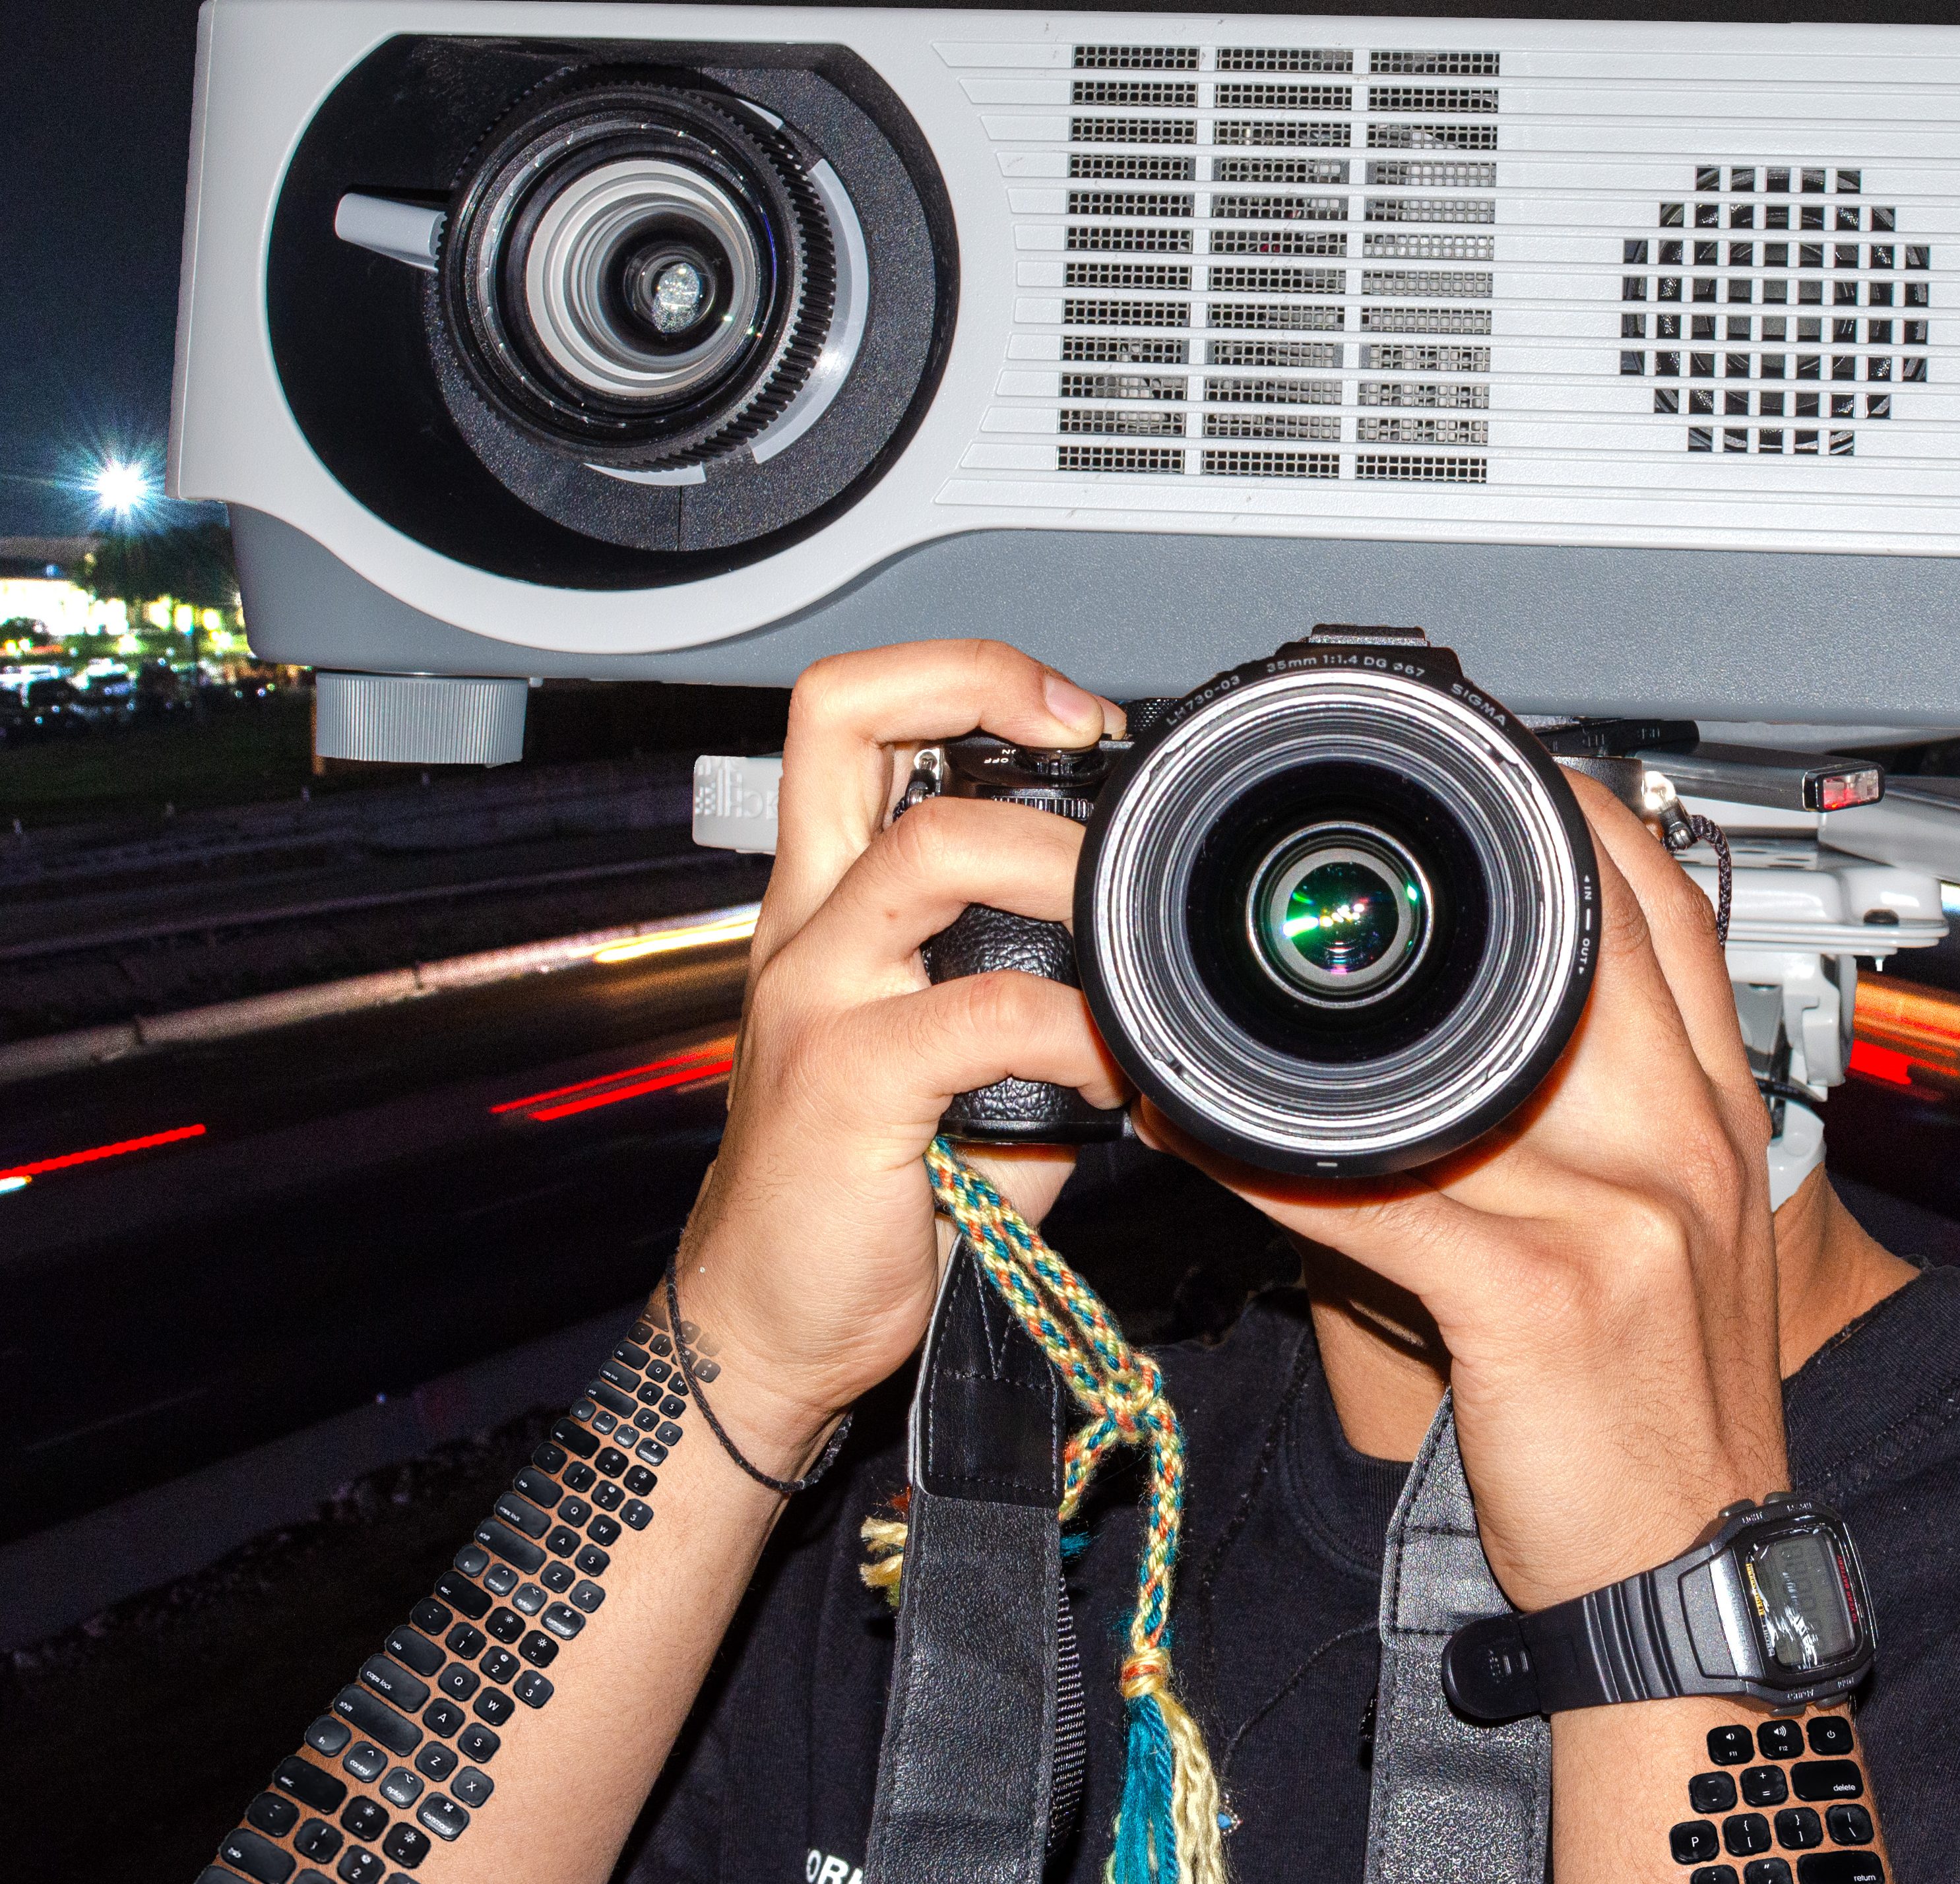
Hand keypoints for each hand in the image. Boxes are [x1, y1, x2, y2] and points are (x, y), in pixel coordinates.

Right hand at [675, 640, 1130, 1461]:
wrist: (773, 1318)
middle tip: (1094, 768)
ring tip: (1123, 929)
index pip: (850, 716)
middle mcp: (806, 925)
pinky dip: (1073, 1030)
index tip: (1068, 713)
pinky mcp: (843, 1083)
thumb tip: (1148, 959)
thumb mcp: (954, 1061)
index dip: (961, 678)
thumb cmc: (868, 1190)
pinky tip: (1112, 1071)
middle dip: (994, 705)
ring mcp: (815, 996)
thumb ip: (1030, 989)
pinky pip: (978, 1012)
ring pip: (926, 850)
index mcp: (825, 901)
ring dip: (1057, 868)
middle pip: (849, 724)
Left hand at [1145, 775, 1786, 1609]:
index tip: (1489, 772)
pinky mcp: (1544, 1300)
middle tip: (1306, 844)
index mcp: (1716, 1119)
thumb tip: (1438, 1062)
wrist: (1689, 1580)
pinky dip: (1273, 1153)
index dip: (1574, 816)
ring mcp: (1623, 1216)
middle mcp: (1684, 1145)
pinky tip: (1202, 1123)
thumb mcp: (1667, 1243)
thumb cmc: (1658, 1415)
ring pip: (1451, 1065)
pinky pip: (1380, 1196)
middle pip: (1572, 941)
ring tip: (1213, 975)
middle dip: (1451, 872)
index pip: (1666, 911)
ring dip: (1309, 1023)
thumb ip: (1585, 1131)